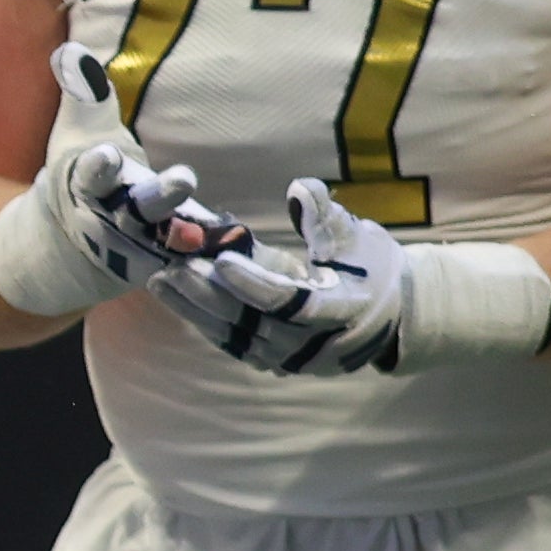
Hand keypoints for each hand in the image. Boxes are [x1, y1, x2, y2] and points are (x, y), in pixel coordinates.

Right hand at [45, 43, 252, 288]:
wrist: (66, 249)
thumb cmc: (84, 180)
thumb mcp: (80, 139)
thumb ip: (84, 97)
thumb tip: (70, 47)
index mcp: (87, 187)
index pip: (91, 175)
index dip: (99, 167)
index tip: (106, 155)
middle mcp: (110, 219)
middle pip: (135, 210)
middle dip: (158, 197)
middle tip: (184, 180)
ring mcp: (137, 247)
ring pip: (163, 242)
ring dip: (183, 234)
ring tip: (204, 229)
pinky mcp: (164, 265)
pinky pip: (187, 265)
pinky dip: (204, 262)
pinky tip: (228, 253)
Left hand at [157, 178, 414, 373]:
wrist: (390, 313)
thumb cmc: (373, 266)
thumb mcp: (359, 237)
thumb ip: (326, 216)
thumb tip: (300, 188)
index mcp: (342, 310)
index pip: (290, 302)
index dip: (255, 283)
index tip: (222, 259)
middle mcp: (314, 343)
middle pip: (252, 322)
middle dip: (209, 295)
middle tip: (171, 267)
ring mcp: (292, 358)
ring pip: (234, 336)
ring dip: (195, 310)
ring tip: (161, 281)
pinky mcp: (273, 362)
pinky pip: (232, 343)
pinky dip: (203, 321)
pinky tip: (175, 299)